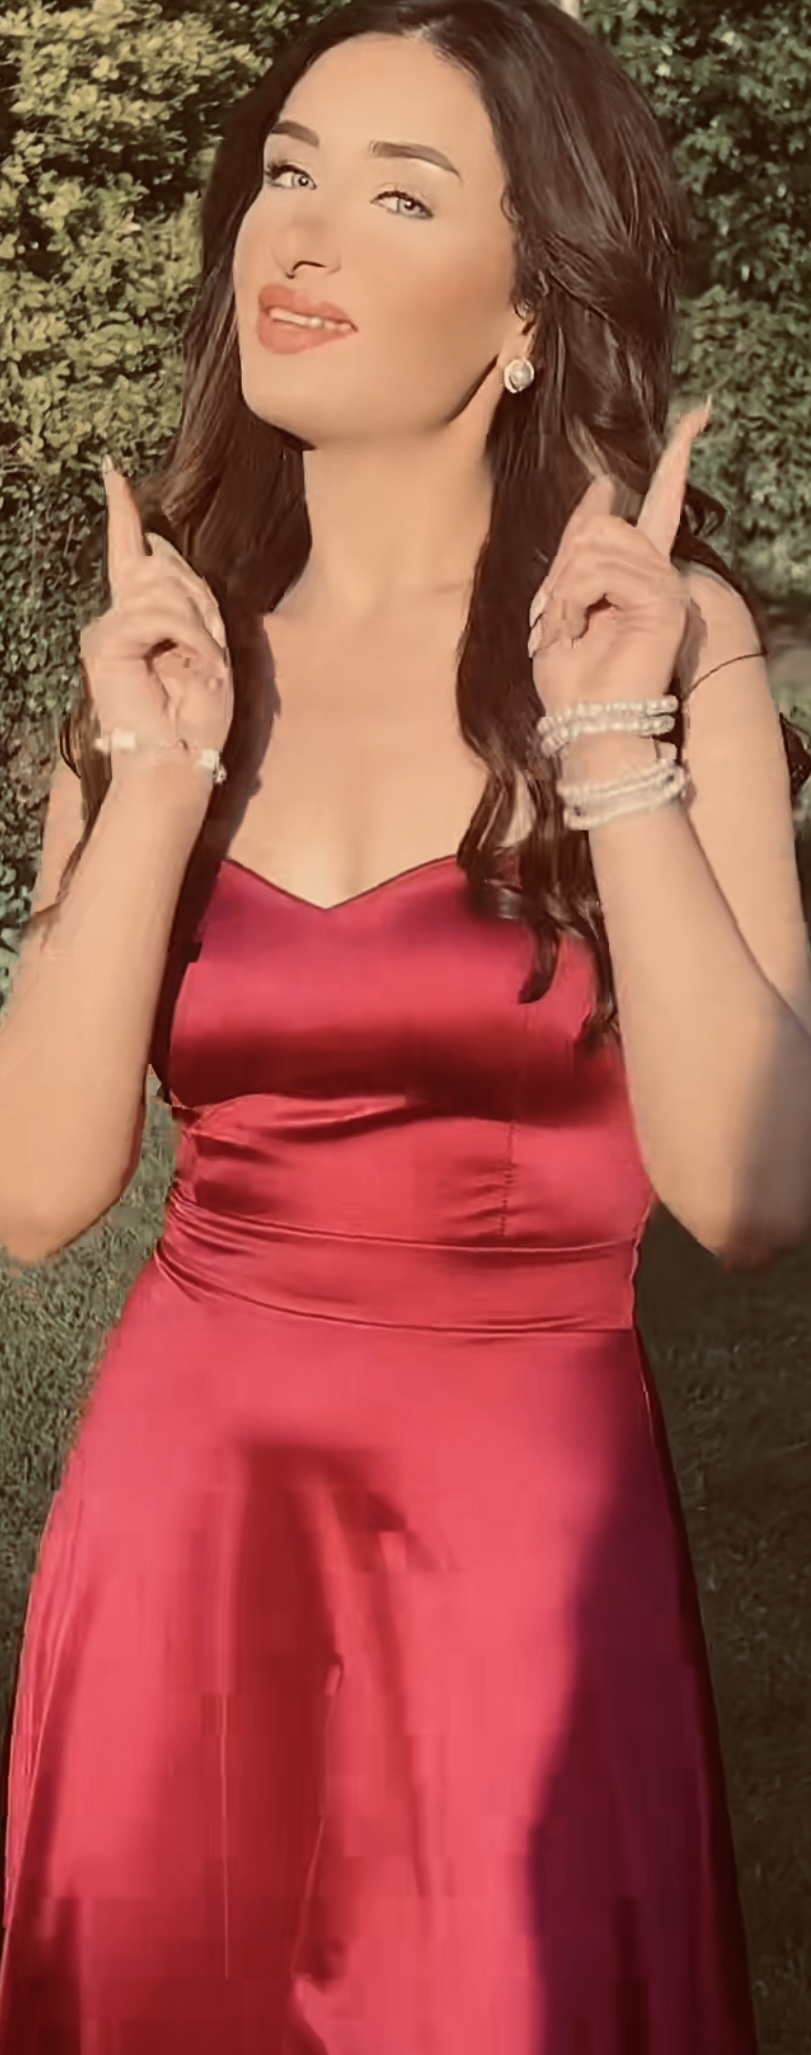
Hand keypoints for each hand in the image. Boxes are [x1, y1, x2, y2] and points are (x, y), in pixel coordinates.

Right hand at [80, 463, 234, 776]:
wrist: (177, 762)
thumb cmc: (195, 718)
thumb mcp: (206, 646)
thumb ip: (186, 599)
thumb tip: (157, 552)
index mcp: (141, 619)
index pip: (130, 555)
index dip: (122, 511)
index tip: (114, 473)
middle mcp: (117, 619)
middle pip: (162, 568)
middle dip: (198, 604)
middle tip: (208, 653)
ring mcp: (107, 631)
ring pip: (164, 591)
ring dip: (199, 629)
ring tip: (204, 667)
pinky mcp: (106, 644)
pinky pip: (159, 616)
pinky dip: (190, 639)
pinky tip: (195, 666)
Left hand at [527, 402, 710, 718]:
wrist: (587, 727)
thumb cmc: (572, 682)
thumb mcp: (560, 605)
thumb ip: (576, 551)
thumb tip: (601, 490)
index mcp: (638, 572)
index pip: (662, 503)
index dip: (679, 457)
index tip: (701, 412)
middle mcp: (659, 574)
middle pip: (600, 523)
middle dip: (562, 570)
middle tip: (560, 620)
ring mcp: (665, 587)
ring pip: (594, 544)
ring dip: (563, 592)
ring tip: (570, 632)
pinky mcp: (664, 603)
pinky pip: (599, 573)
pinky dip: (572, 603)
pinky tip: (580, 631)